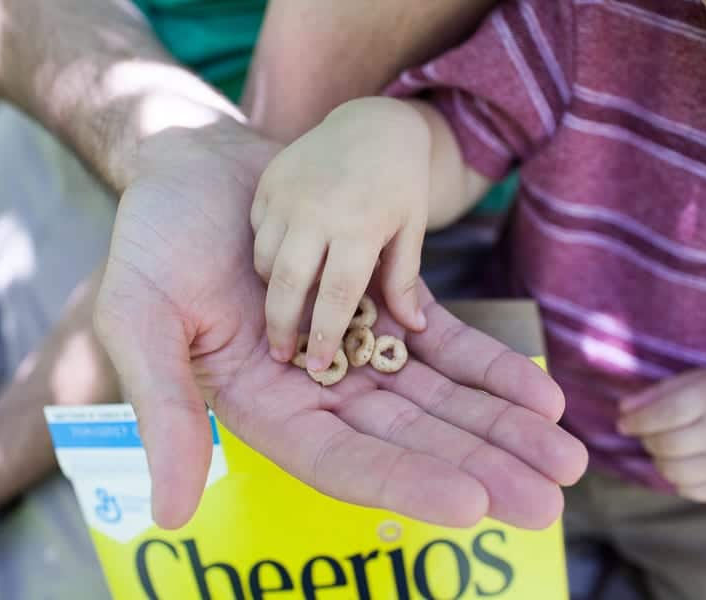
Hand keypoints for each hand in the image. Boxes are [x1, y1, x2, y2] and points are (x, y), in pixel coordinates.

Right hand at [95, 113, 586, 529]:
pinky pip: (444, 344)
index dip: (405, 483)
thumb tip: (168, 517)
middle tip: (548, 498)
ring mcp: (355, 351)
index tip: (472, 503)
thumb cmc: (153, 241)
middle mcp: (317, 391)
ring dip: (501, 427)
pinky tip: (540, 393)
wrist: (192, 167)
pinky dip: (488, 369)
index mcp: (263, 408)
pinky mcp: (381, 306)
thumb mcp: (139, 320)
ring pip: (438, 399)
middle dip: (480, 466)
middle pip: (409, 441)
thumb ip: (164, 413)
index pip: (342, 461)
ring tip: (566, 455)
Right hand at [252, 98, 429, 370]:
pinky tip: (283, 263)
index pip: (336, 294)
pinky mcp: (269, 181)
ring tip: (285, 307)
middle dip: (281, 326)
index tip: (317, 366)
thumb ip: (405, 279)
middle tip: (282, 355)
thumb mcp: (411, 228)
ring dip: (272, 291)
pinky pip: (257, 232)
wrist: (373, 123)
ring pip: (265, 260)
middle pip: (287, 283)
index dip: (324, 335)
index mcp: (361, 226)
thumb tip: (412, 329)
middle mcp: (319, 210)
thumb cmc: (400, 183)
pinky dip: (266, 254)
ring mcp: (288, 193)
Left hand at [617, 370, 705, 501]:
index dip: (638, 421)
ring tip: (666, 448)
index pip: (666, 413)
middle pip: (667, 445)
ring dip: (659, 461)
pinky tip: (685, 462)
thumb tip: (622, 411)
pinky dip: (677, 479)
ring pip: (674, 472)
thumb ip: (655, 394)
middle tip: (650, 434)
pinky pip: (690, 491)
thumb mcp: (693, 381)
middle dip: (648, 440)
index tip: (623, 424)